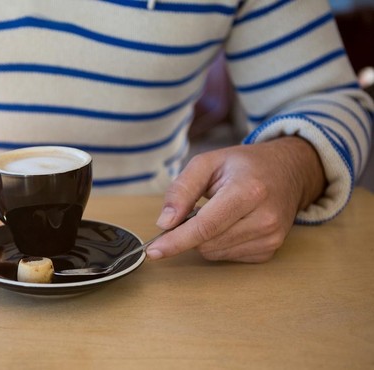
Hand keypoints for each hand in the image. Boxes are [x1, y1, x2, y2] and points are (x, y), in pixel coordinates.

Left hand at [146, 136, 325, 262]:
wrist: (289, 171)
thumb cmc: (244, 165)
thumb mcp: (207, 163)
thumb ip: (182, 190)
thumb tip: (164, 223)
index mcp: (248, 191)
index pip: (205, 226)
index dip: (176, 241)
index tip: (153, 251)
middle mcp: (265, 218)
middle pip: (207, 243)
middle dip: (188, 232)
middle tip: (193, 210)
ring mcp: (271, 237)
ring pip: (215, 253)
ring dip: (204, 238)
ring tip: (217, 212)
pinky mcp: (270, 250)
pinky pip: (228, 256)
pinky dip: (219, 243)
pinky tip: (230, 223)